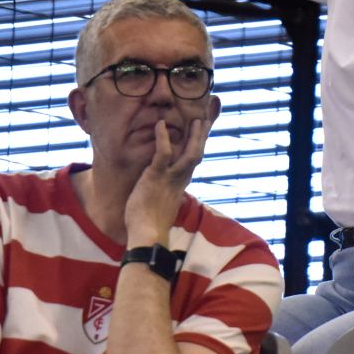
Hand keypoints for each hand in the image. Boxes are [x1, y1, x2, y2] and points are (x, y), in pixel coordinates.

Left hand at [124, 114, 210, 245]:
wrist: (146, 235)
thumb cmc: (150, 223)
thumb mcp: (163, 204)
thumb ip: (168, 193)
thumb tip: (168, 193)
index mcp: (181, 184)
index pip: (194, 161)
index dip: (200, 146)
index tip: (203, 133)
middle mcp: (181, 179)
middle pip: (198, 154)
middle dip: (203, 136)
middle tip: (206, 118)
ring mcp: (170, 178)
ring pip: (190, 153)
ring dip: (194, 135)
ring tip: (195, 118)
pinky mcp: (157, 176)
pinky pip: (163, 153)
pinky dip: (162, 137)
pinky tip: (160, 124)